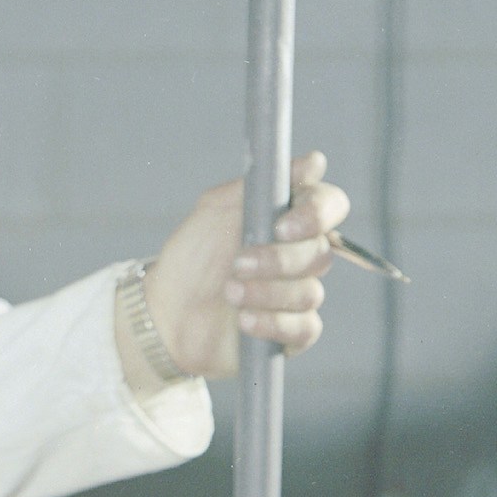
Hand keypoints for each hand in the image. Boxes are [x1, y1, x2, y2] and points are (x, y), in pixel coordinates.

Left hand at [137, 151, 351, 379]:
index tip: (282, 226)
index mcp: (290, 218)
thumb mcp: (217, 209)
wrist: (165, 312)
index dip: (317, 214)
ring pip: (310, 293)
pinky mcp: (290, 333)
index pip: (331, 206)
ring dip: (267, 292)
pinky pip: (304, 328)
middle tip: (237, 264)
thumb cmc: (191, 256)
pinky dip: (273, 323)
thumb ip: (261, 183)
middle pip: (321, 253)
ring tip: (230, 292)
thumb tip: (316, 163)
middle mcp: (300, 255)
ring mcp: (297, 295)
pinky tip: (244, 321)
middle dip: (278, 260)